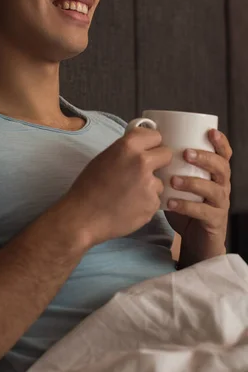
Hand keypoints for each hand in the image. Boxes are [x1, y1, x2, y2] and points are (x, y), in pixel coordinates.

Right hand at [65, 128, 172, 247]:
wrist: (83, 217)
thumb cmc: (88, 186)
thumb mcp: (104, 158)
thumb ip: (126, 151)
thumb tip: (142, 149)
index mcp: (128, 146)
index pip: (156, 136)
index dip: (152, 144)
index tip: (148, 151)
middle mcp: (142, 162)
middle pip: (166, 155)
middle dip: (159, 162)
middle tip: (144, 172)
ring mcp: (150, 184)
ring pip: (160, 181)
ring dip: (150, 186)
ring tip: (130, 195)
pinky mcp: (153, 204)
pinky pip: (155, 199)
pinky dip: (146, 203)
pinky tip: (130, 207)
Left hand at [165, 129, 231, 261]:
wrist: (195, 239)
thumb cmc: (185, 203)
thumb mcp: (180, 181)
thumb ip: (172, 165)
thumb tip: (147, 144)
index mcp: (215, 173)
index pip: (223, 154)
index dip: (220, 142)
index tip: (210, 132)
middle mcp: (221, 186)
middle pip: (221, 167)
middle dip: (205, 158)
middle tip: (186, 153)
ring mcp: (220, 204)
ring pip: (214, 189)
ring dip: (193, 182)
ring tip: (173, 180)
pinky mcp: (214, 221)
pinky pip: (203, 211)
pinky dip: (186, 206)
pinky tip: (170, 203)